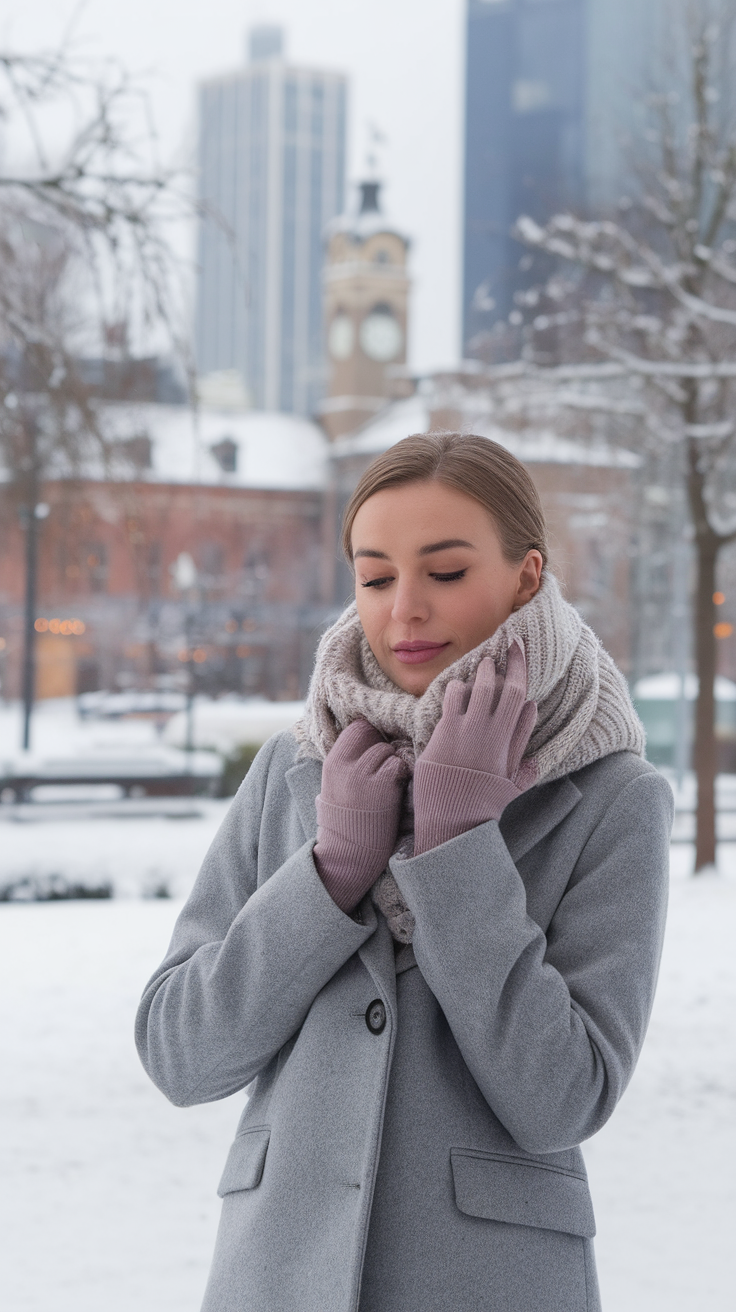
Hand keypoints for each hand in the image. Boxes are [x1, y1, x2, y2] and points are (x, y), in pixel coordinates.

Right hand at [314, 718, 408, 912]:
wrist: (348, 854)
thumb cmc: (343, 822)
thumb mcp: (333, 787)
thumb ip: (346, 764)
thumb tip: (364, 742)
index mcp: (332, 763)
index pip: (356, 728)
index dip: (370, 736)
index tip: (374, 751)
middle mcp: (344, 765)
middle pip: (373, 734)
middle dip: (383, 747)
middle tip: (385, 767)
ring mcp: (362, 774)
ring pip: (387, 749)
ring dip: (393, 763)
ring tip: (390, 783)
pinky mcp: (381, 785)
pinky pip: (398, 764)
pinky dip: (401, 774)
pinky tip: (397, 789)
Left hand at [413, 641, 536, 854]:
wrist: (453, 822)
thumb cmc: (483, 805)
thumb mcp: (511, 783)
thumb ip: (523, 751)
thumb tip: (534, 715)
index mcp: (507, 740)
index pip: (518, 692)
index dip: (519, 665)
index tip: (516, 647)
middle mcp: (486, 730)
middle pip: (494, 683)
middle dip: (495, 665)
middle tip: (494, 657)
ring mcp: (463, 730)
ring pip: (471, 687)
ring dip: (474, 676)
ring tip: (476, 673)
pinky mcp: (442, 733)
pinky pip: (450, 699)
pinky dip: (454, 690)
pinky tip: (455, 692)